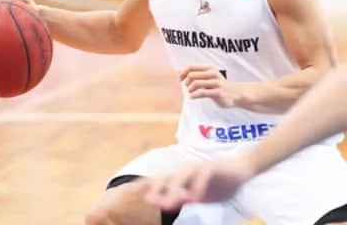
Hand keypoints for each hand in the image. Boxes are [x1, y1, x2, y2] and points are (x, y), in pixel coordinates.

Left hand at [136, 156, 251, 210]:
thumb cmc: (217, 182)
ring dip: (175, 188)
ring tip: (168, 202)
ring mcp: (199, 167)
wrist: (241, 169)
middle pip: (168, 176)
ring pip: (183, 176)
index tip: (131, 190)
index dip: (146, 184)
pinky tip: (195, 197)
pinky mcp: (213, 168)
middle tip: (147, 200)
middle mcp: (187, 169)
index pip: (161, 179)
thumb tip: (165, 203)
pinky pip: (203, 177)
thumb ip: (183, 197)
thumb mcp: (198, 194)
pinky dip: (198, 186)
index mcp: (182, 176)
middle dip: (157, 187)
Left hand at [180, 65, 240, 107]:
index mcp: (209, 68)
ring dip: (189, 89)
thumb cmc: (219, 85)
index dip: (182, 73)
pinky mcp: (217, 92)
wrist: (236, 94)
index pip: (191, 67)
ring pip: (196, 83)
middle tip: (187, 88)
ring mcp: (216, 83)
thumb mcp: (209, 77)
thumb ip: (197, 74)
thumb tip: (179, 72)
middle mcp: (212, 73)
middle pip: (192, 75)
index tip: (180, 80)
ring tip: (191, 93)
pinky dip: (194, 95)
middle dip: (186, 82)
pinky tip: (192, 97)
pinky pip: (202, 92)